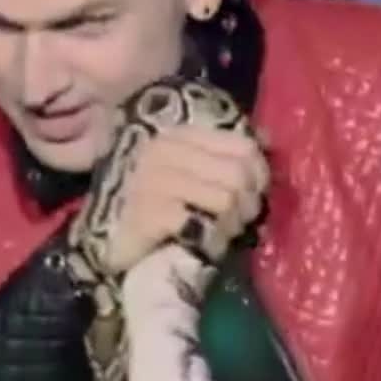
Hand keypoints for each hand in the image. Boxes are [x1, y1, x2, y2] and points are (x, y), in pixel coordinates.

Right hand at [74, 123, 269, 276]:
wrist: (112, 245)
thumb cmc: (157, 210)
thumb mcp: (190, 174)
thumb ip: (224, 157)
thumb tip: (269, 142)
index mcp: (178, 136)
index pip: (244, 147)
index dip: (259, 177)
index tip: (251, 199)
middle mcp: (164, 151)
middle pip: (239, 173)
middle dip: (248, 205)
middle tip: (237, 223)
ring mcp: (155, 180)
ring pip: (227, 197)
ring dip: (231, 225)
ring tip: (218, 233)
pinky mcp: (151, 211)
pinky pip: (205, 224)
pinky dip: (212, 240)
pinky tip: (201, 244)